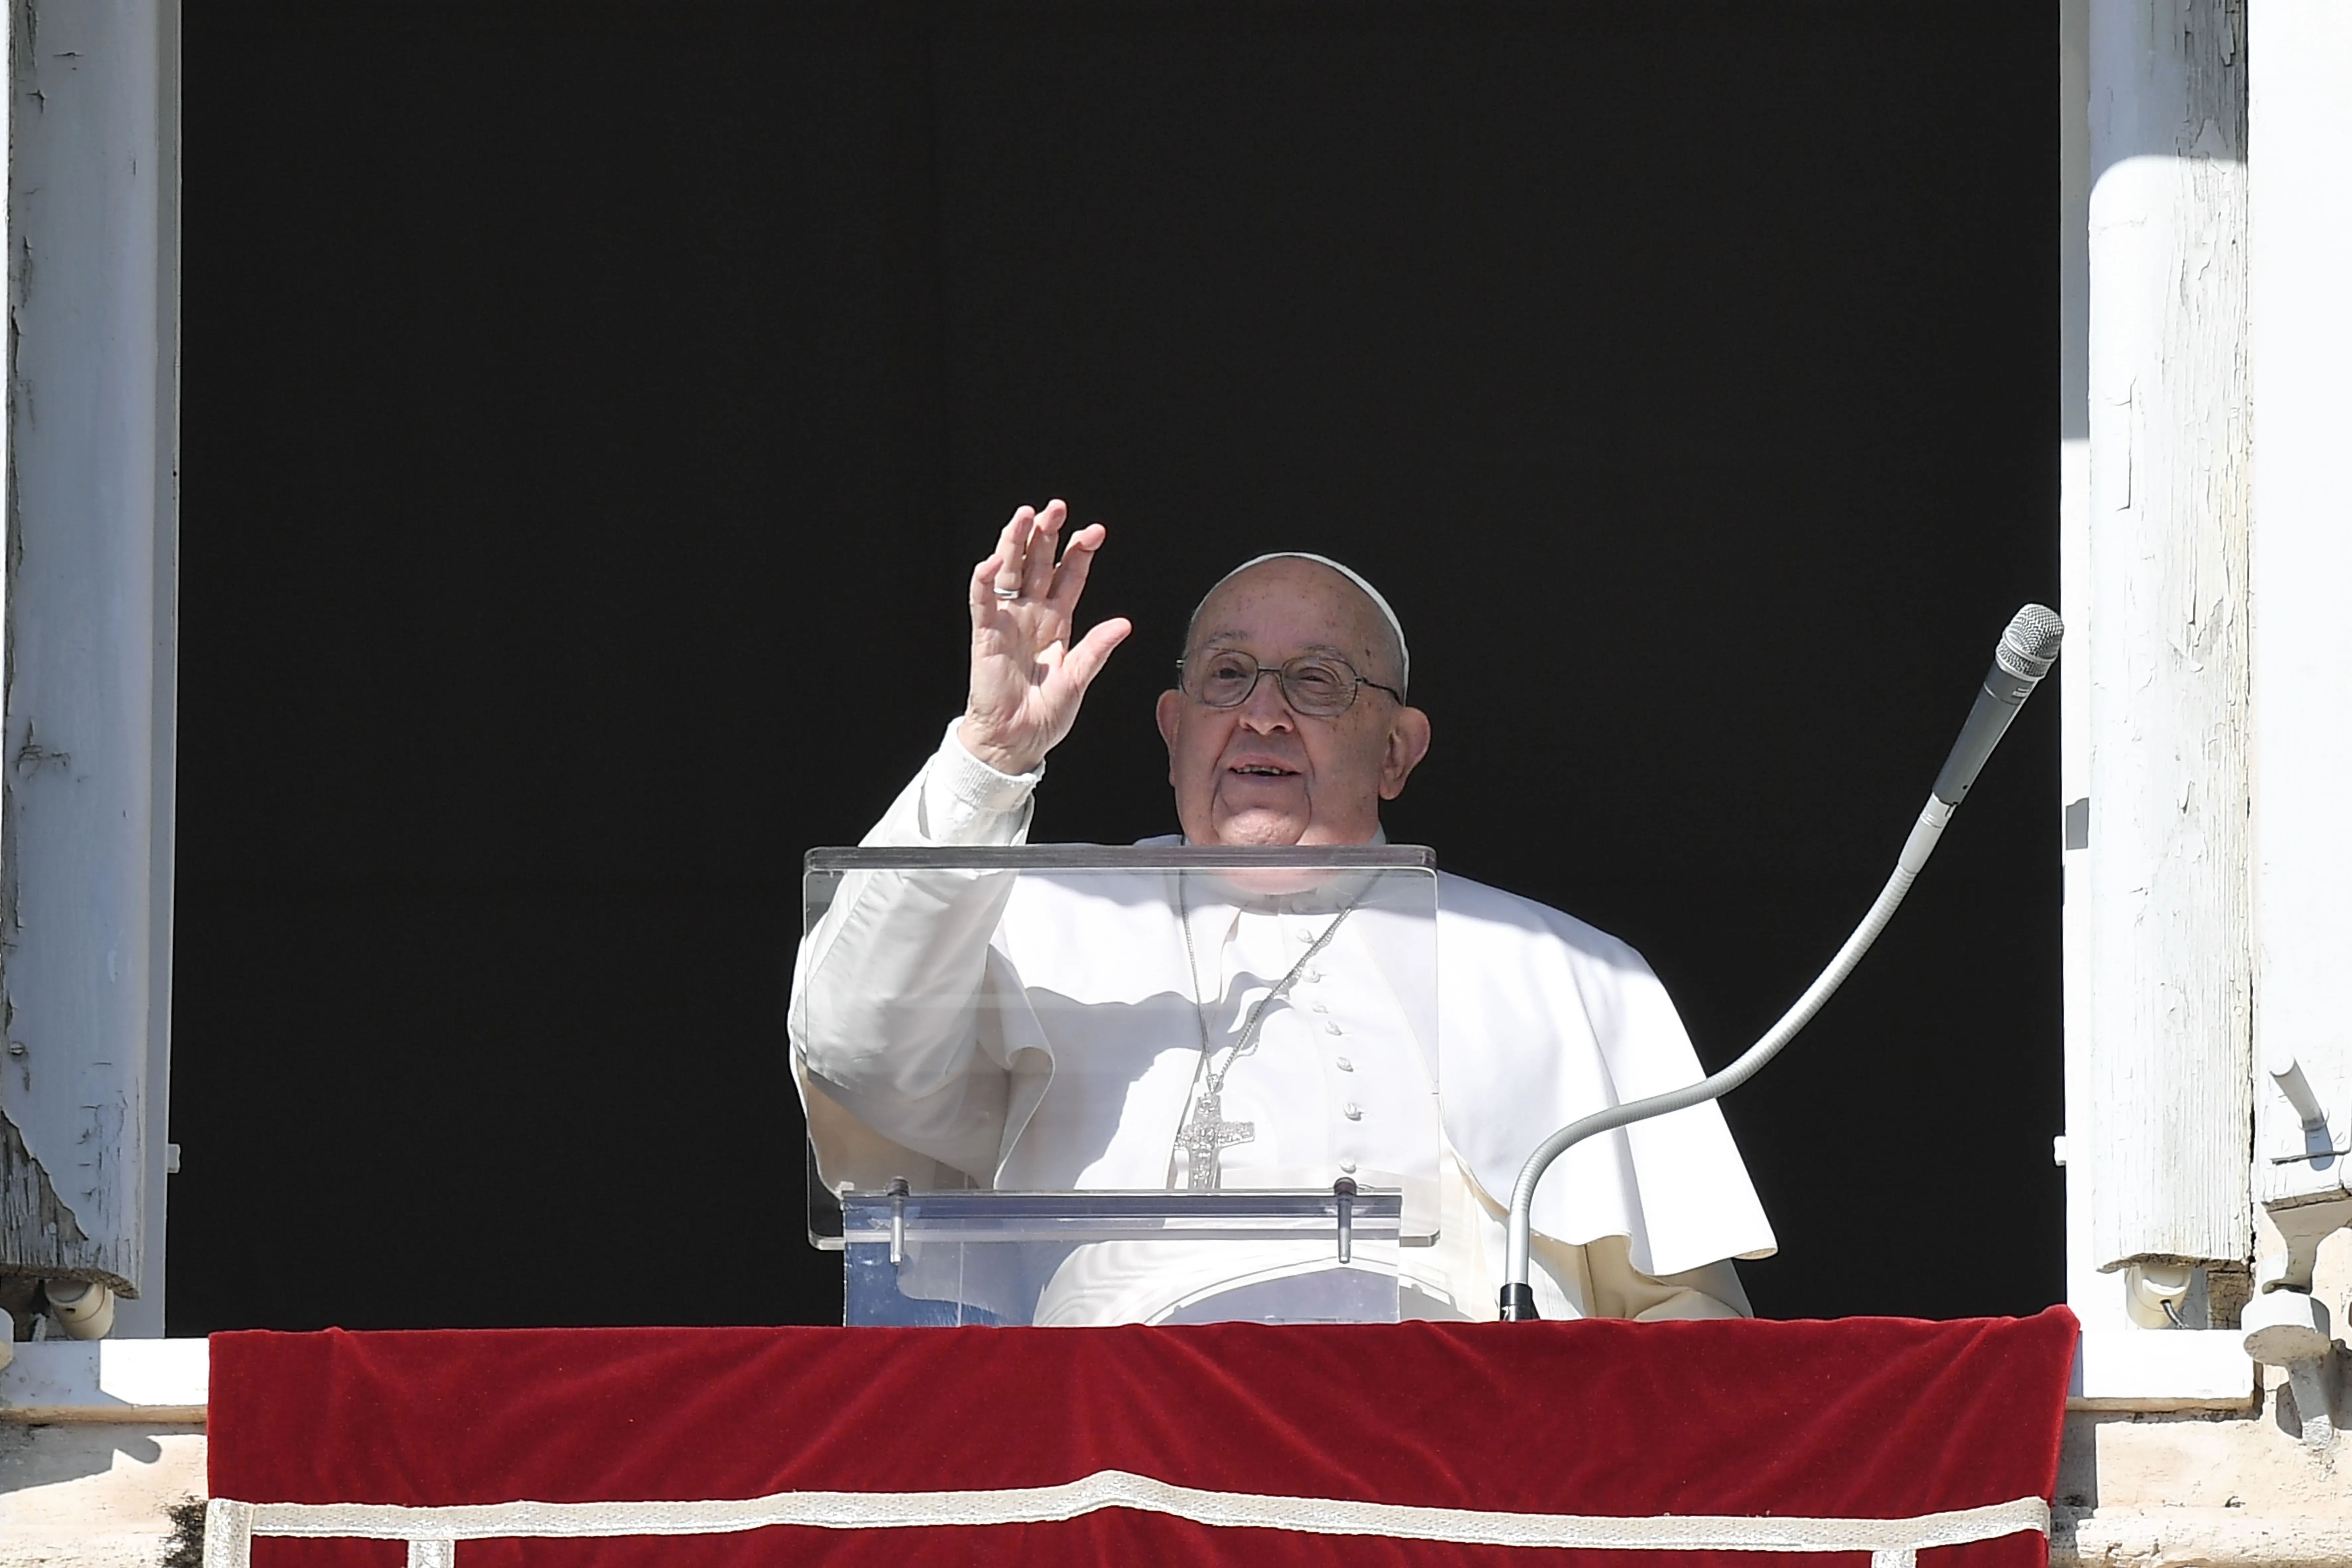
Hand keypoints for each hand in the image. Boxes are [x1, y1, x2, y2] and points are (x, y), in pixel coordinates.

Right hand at [959, 500, 1132, 774]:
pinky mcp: (986, 634)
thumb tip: (1124, 624)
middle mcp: (1032, 614)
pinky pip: (983, 600)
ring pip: (1011, 571)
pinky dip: (985, 578)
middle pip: (1039, 564)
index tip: (1095, 531)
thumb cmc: (1045, 714)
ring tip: (1027, 514)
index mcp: (1057, 622)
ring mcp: (1008, 621)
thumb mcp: (1079, 679)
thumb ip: (1097, 649)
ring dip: (1017, 542)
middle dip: (1048, 535)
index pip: (1069, 577)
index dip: (1080, 553)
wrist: (1017, 740)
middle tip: (1058, 508)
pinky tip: (994, 559)